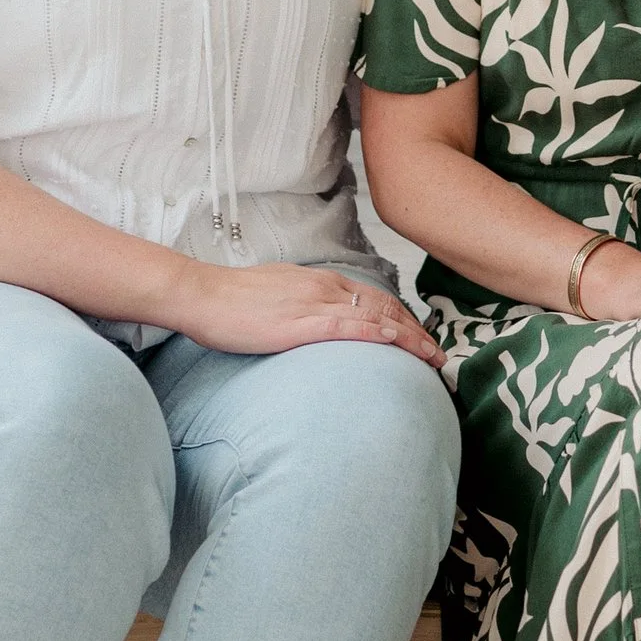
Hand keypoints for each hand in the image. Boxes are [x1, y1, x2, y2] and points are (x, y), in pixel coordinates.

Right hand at [178, 263, 445, 368]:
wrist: (201, 295)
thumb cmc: (231, 301)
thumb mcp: (277, 298)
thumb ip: (303, 308)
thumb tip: (318, 326)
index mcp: (319, 282)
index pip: (373, 299)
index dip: (402, 319)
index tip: (420, 338)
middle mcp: (325, 288)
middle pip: (384, 308)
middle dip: (416, 331)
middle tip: (439, 353)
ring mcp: (315, 303)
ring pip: (376, 317)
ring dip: (410, 338)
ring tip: (432, 358)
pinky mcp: (302, 322)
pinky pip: (350, 327)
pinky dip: (380, 335)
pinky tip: (399, 345)